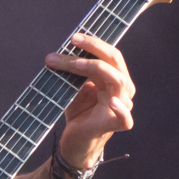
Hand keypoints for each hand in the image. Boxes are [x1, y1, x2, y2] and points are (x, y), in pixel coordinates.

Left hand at [45, 33, 134, 169]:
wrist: (76, 141)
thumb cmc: (78, 113)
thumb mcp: (74, 87)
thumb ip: (72, 72)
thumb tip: (54, 55)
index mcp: (115, 77)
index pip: (109, 54)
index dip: (93, 44)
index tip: (73, 38)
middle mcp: (123, 88)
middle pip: (114, 61)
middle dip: (94, 48)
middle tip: (73, 41)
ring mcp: (123, 105)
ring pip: (116, 80)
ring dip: (95, 68)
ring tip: (75, 64)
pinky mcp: (119, 124)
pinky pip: (124, 116)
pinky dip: (120, 108)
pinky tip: (112, 102)